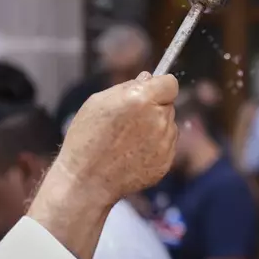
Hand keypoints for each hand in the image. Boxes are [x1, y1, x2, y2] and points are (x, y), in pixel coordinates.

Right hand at [56, 72, 178, 206]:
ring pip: (169, 126)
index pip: (170, 84)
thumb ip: (128, 87)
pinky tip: (133, 153)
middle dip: (154, 108)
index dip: (161, 86)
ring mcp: (165, 143)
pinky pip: (167, 146)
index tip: (152, 91)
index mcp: (141, 100)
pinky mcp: (167, 162)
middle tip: (130, 120)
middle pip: (168, 105)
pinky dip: (155, 147)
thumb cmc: (87, 139)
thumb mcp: (98, 103)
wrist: (87, 181)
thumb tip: (148, 78)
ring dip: (155, 127)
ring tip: (128, 140)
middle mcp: (158, 120)